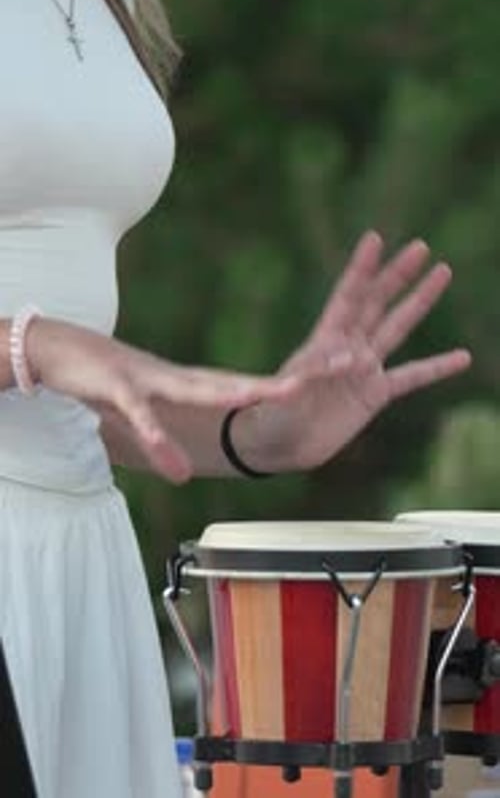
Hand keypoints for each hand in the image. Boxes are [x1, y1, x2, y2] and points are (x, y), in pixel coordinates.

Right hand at [26, 318, 350, 482]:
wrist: (62, 350)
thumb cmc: (109, 381)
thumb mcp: (141, 417)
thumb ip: (162, 444)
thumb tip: (182, 476)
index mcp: (192, 385)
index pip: (249, 388)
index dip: (289, 389)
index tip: (327, 384)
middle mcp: (181, 380)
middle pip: (239, 383)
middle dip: (282, 384)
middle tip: (326, 374)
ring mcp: (151, 381)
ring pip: (199, 390)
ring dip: (234, 393)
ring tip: (270, 395)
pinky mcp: (118, 389)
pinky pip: (141, 415)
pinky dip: (158, 437)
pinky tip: (175, 466)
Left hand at [258, 231, 470, 469]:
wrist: (280, 445)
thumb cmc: (271, 415)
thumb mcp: (285, 393)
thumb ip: (316, 373)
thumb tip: (353, 358)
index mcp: (324, 339)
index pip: (347, 296)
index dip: (361, 268)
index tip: (374, 239)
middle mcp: (348, 346)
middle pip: (377, 302)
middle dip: (398, 274)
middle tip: (420, 247)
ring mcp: (364, 368)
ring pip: (397, 327)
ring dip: (420, 301)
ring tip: (443, 272)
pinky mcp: (375, 394)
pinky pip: (412, 378)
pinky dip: (438, 368)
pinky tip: (463, 357)